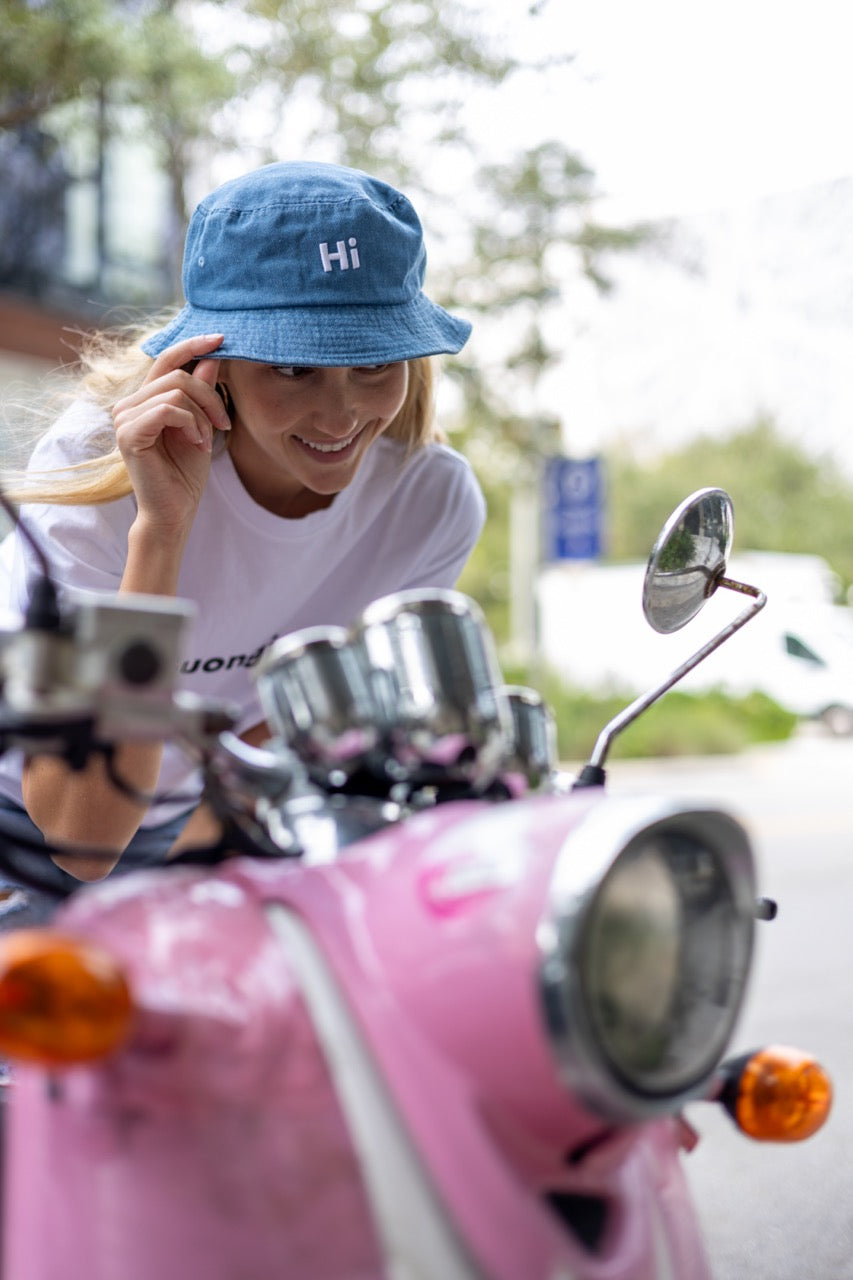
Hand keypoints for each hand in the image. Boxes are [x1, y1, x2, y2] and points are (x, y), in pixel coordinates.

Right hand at [113, 334, 231, 534]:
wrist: (175, 512)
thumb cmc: (186, 474)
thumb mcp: (203, 426)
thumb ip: (203, 392)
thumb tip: (212, 357)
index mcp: (144, 401)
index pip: (167, 360)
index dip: (192, 345)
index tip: (221, 337)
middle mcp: (129, 405)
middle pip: (178, 376)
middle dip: (210, 397)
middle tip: (225, 424)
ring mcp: (124, 418)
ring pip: (176, 392)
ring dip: (202, 417)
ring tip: (206, 441)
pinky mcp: (128, 434)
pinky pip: (168, 410)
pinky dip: (191, 425)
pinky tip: (197, 445)